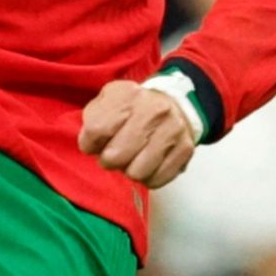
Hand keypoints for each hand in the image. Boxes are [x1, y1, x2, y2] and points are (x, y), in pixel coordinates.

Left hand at [78, 79, 197, 188]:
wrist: (172, 104)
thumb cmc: (131, 110)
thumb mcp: (106, 103)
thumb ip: (92, 121)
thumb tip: (92, 147)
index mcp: (128, 95)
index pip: (96, 130)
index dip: (90, 143)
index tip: (96, 142)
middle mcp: (154, 109)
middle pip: (115, 156)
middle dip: (109, 160)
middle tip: (115, 153)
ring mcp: (172, 129)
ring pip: (136, 173)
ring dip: (129, 170)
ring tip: (133, 157)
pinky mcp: (185, 149)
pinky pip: (156, 180)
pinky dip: (148, 177)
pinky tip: (148, 163)